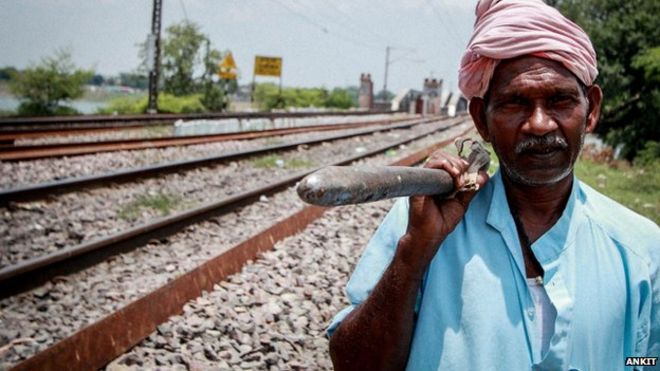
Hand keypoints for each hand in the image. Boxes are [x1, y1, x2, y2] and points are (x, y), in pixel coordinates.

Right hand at [397, 150, 488, 268]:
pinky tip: (453, 176)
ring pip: (438, 156)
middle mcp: (433, 177)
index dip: (463, 162)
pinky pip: (430, 165)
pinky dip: (443, 165)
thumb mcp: (462, 203)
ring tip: (459, 178)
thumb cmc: (443, 221)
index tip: (471, 172)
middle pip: (445, 155)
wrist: (430, 234)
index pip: (451, 161)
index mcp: (442, 180)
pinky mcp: (420, 182)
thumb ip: (471, 189)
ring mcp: (426, 179)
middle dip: (459, 163)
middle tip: (465, 177)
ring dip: (453, 164)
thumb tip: (484, 175)